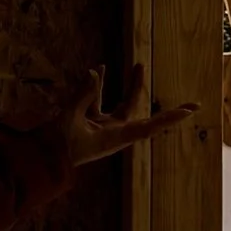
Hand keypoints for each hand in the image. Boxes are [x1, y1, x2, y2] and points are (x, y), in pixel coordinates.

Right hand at [55, 68, 196, 165]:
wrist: (39, 164)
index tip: (191, 110)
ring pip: (121, 105)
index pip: (149, 127)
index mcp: (116, 138)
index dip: (170, 118)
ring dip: (127, 86)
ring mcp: (102, 130)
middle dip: (141, 88)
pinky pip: (100, 104)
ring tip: (136, 65)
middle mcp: (114, 134)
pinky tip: (99, 70)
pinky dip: (99, 89)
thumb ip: (83, 95)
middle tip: (145, 67)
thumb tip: (94, 72)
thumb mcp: (69, 119)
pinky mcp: (89, 127)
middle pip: (135, 108)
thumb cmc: (56, 147)